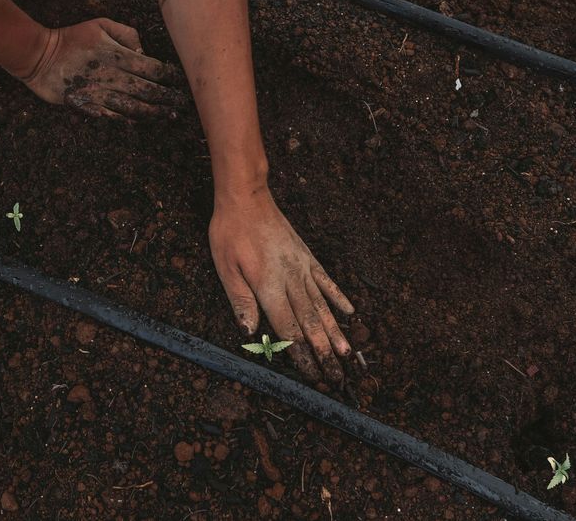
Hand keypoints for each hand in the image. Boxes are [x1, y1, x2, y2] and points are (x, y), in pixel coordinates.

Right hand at [22, 18, 186, 117]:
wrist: (38, 55)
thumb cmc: (72, 37)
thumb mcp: (100, 24)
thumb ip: (126, 33)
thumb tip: (143, 51)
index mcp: (115, 54)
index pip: (151, 67)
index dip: (168, 76)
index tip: (179, 81)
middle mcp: (109, 74)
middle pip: (146, 90)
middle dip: (166, 98)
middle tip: (180, 104)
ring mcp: (96, 91)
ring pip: (130, 106)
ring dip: (150, 112)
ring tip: (165, 116)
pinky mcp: (83, 104)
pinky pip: (108, 114)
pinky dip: (125, 119)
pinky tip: (138, 122)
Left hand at [209, 188, 354, 381]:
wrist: (247, 198)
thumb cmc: (231, 232)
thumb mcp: (225, 268)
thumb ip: (241, 302)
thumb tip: (250, 333)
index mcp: (269, 287)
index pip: (287, 329)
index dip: (300, 355)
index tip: (312, 375)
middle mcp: (291, 280)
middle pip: (310, 323)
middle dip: (323, 353)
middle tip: (337, 376)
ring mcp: (302, 268)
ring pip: (322, 307)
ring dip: (335, 332)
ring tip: (348, 354)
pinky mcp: (306, 256)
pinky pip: (326, 281)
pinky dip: (338, 298)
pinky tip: (349, 313)